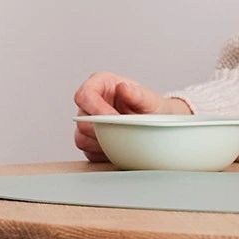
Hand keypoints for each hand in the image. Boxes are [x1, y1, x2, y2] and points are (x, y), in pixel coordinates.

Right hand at [72, 71, 191, 161]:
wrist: (157, 124)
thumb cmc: (151, 108)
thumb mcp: (150, 100)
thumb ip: (137, 94)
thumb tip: (123, 88)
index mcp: (100, 84)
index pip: (84, 95)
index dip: (96, 109)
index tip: (113, 118)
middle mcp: (90, 103)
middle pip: (82, 120)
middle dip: (102, 130)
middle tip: (123, 132)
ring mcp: (88, 122)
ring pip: (81, 138)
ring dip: (102, 144)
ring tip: (123, 140)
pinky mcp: (89, 140)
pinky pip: (88, 152)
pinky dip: (102, 154)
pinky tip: (118, 149)